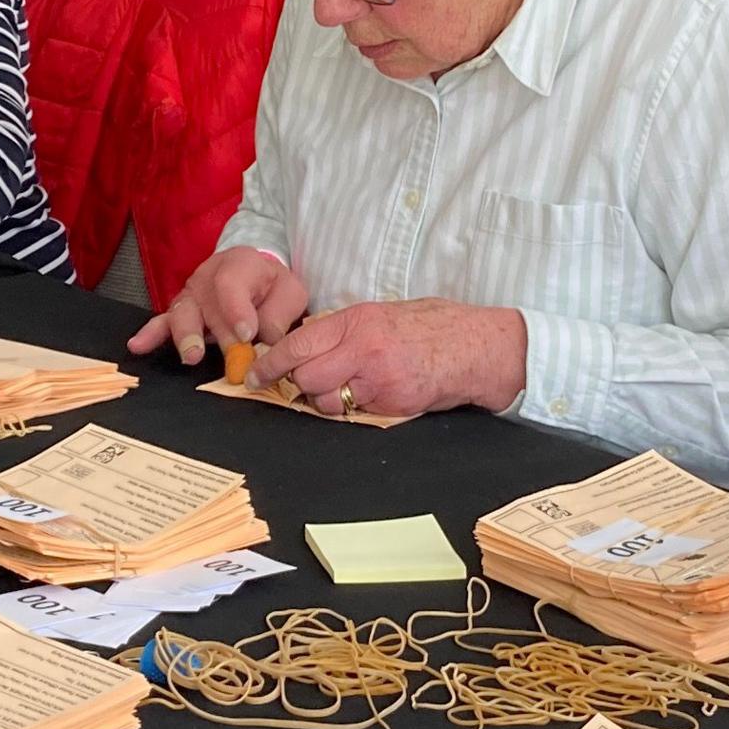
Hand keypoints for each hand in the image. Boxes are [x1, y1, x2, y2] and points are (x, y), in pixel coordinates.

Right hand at [130, 244, 312, 364]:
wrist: (253, 275)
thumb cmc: (272, 286)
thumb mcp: (290, 291)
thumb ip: (282, 311)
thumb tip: (267, 338)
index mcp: (239, 264)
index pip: (230, 283)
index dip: (236, 309)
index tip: (247, 333)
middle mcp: (208, 276)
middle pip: (207, 304)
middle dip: (220, 332)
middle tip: (234, 355)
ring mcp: (190, 294)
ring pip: (182, 313)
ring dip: (185, 335)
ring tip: (192, 356)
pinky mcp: (179, 311)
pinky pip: (162, 322)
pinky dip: (149, 334)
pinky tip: (137, 346)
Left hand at [254, 299, 527, 421]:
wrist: (473, 347)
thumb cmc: (429, 329)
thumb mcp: (380, 316)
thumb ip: (344, 331)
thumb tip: (305, 348)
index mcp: (356, 320)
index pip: (298, 344)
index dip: (271, 364)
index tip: (255, 375)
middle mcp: (362, 347)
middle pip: (306, 377)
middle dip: (301, 386)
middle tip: (306, 386)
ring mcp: (377, 377)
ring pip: (328, 401)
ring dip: (330, 401)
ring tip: (351, 388)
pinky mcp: (392, 402)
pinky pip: (356, 413)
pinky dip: (358, 409)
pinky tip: (376, 395)